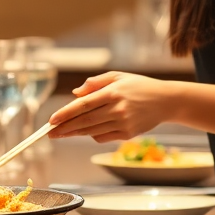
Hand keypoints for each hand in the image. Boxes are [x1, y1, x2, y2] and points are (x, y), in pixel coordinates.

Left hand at [48, 72, 174, 141]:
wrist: (165, 101)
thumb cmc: (139, 86)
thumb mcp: (118, 76)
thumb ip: (95, 83)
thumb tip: (75, 93)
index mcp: (112, 92)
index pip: (83, 105)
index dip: (66, 113)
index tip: (52, 120)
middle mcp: (117, 109)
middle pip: (85, 121)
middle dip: (65, 128)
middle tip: (49, 133)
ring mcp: (123, 123)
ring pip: (92, 131)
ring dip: (74, 134)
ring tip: (61, 134)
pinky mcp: (128, 134)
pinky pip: (103, 137)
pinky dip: (92, 135)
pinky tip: (85, 132)